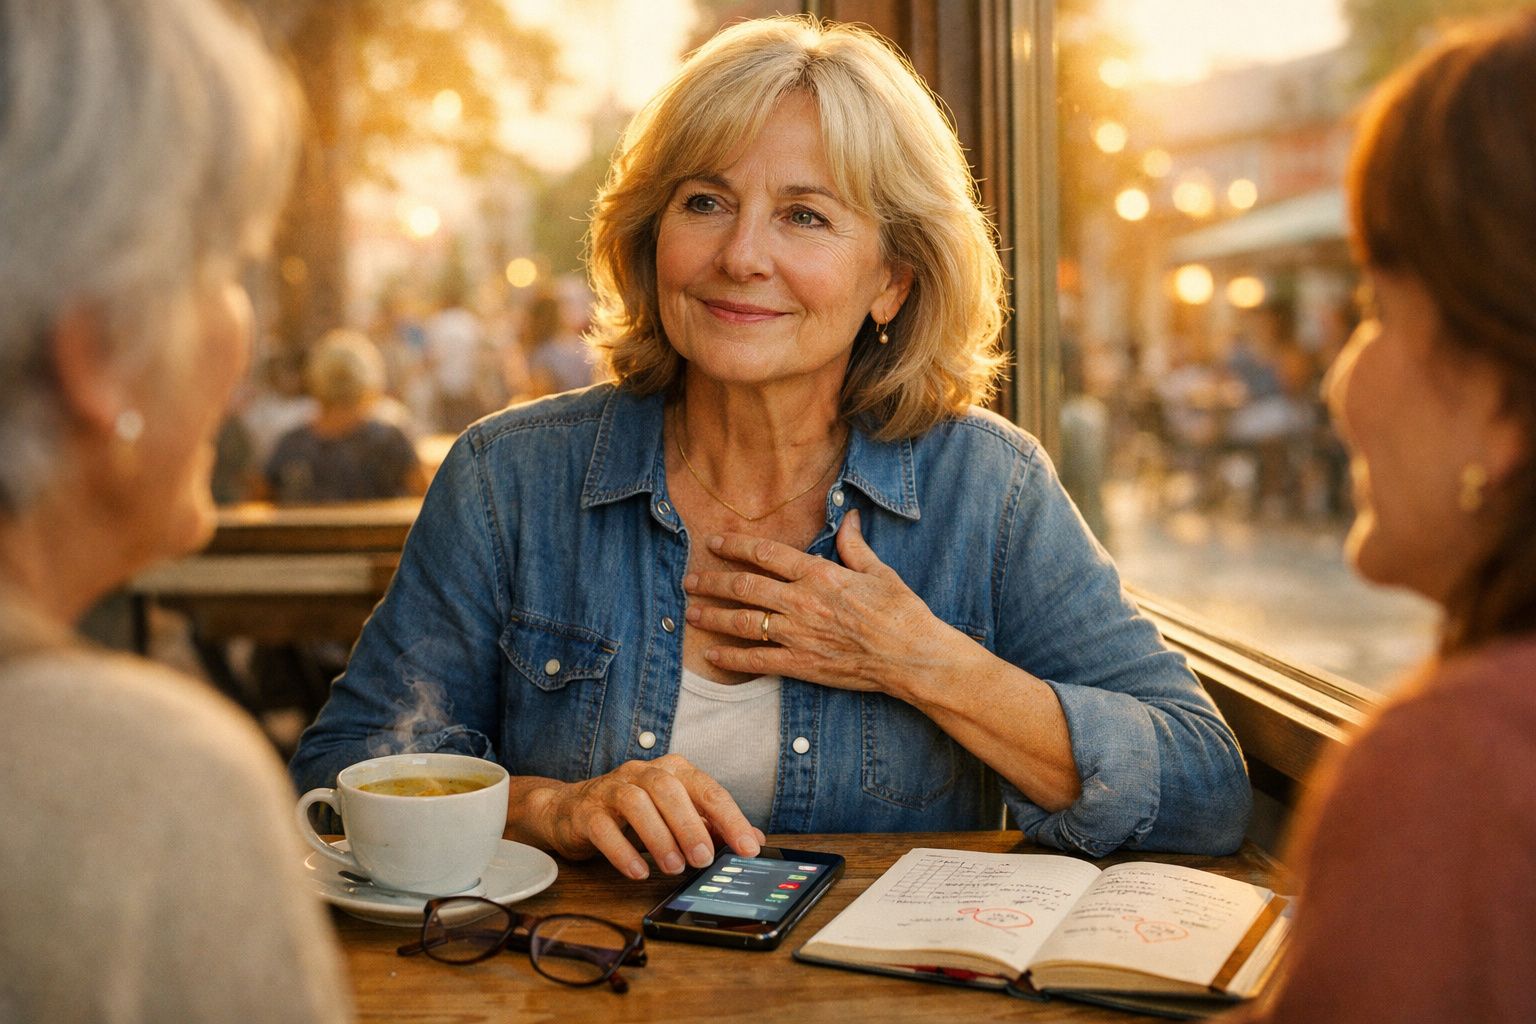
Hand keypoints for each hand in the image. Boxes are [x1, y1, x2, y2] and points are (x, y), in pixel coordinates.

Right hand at [531, 754, 764, 879]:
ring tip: (673, 868)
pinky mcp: (586, 811)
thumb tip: (754, 841)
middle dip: (690, 826)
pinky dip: (622, 851)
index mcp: (672, 771)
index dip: (731, 818)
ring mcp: (611, 789)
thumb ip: (712, 825)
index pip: (707, 789)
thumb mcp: (676, 816)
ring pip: (637, 804)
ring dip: (659, 838)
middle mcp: (642, 773)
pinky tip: (638, 871)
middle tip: (704, 859)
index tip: (749, 848)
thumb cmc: (632, 814)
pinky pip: (603, 827)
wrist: (571, 811)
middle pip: (670, 790)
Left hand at [682, 509, 964, 696]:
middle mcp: (802, 602)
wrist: (912, 657)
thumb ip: (854, 545)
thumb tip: (848, 518)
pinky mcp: (802, 665)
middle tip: (690, 579)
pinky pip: (758, 662)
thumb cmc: (901, 612)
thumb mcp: (879, 571)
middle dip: (713, 582)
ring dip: (714, 617)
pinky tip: (712, 655)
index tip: (714, 541)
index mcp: (819, 574)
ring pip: (744, 623)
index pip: (766, 554)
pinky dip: (732, 658)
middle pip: (745, 587)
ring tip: (692, 614)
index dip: (736, 546)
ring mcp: (799, 635)